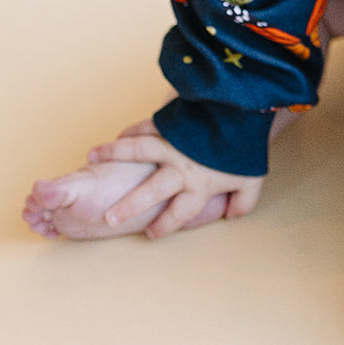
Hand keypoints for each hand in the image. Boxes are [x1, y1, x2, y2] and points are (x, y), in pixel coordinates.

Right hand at [86, 121, 262, 238]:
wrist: (244, 110)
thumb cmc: (246, 148)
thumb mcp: (252, 180)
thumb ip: (242, 202)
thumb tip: (231, 216)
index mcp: (200, 186)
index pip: (179, 213)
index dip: (165, 226)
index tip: (151, 234)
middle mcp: (181, 168)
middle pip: (150, 191)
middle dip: (129, 206)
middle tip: (109, 217)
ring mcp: (174, 144)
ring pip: (138, 152)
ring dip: (113, 155)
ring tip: (91, 158)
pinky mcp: (171, 123)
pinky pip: (146, 127)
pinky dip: (131, 132)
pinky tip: (117, 137)